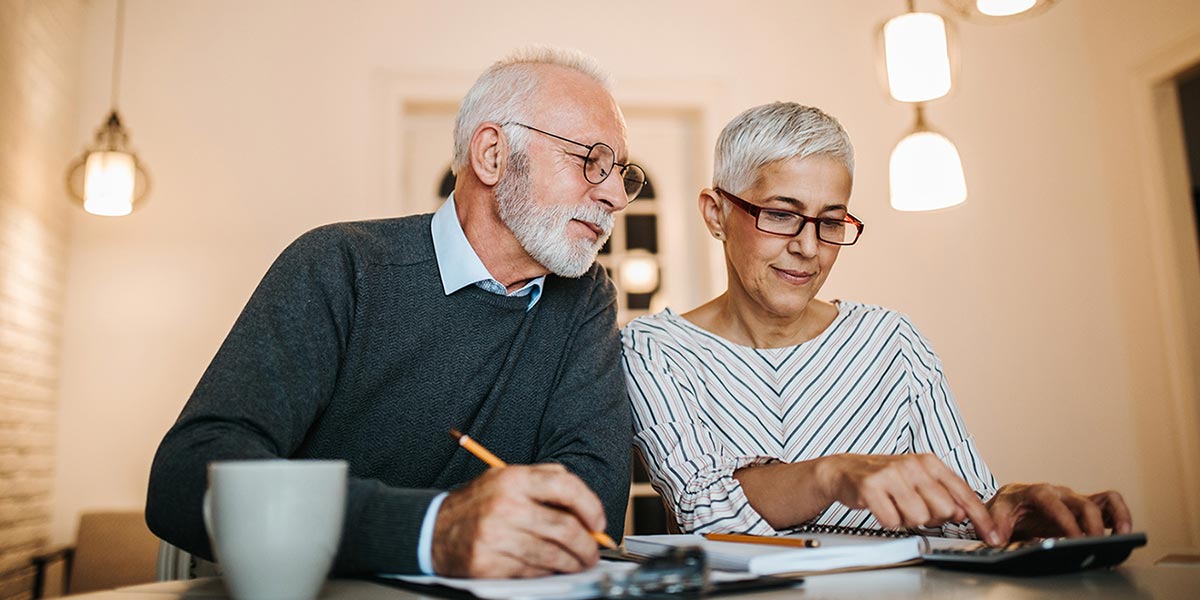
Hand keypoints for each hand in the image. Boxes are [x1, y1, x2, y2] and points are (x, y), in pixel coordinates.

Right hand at [430, 463, 606, 577]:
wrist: (432, 529)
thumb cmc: (477, 505)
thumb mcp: (506, 478)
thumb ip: (544, 480)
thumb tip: (585, 504)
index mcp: (513, 479)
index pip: (566, 486)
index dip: (591, 506)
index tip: (598, 523)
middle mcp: (505, 505)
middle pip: (564, 527)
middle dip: (587, 545)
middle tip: (593, 551)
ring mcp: (496, 536)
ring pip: (552, 554)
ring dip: (573, 562)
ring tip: (579, 563)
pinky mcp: (488, 563)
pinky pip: (532, 571)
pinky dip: (548, 572)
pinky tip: (552, 568)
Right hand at [819, 453, 1002, 544]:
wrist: (845, 470)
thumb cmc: (885, 477)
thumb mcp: (918, 480)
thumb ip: (944, 494)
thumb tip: (963, 513)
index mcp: (929, 462)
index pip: (964, 493)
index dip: (980, 518)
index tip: (992, 535)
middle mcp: (913, 465)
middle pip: (943, 510)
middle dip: (931, 518)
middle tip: (914, 507)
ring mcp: (891, 474)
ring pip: (918, 518)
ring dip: (906, 519)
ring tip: (895, 505)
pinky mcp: (871, 486)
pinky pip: (892, 521)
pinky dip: (888, 521)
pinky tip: (882, 507)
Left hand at [985, 483, 1131, 542]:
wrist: (1012, 501)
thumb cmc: (1007, 506)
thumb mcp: (996, 512)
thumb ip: (996, 523)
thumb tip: (997, 538)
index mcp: (1037, 492)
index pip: (1053, 503)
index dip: (1066, 521)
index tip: (1074, 539)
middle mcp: (1060, 493)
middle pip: (1083, 504)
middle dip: (1091, 526)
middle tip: (1095, 547)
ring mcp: (1075, 499)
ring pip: (1103, 500)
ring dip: (1116, 517)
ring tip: (1123, 536)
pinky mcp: (1085, 508)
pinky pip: (1109, 506)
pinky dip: (1120, 516)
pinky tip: (1124, 533)